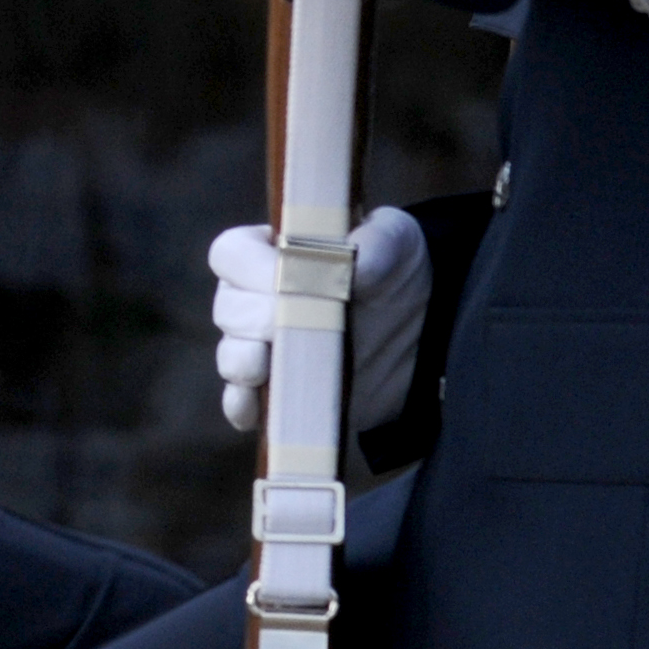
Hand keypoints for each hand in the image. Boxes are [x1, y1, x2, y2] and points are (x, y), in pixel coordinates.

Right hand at [210, 208, 428, 435]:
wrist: (421, 336)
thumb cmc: (396, 273)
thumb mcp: (397, 241)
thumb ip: (375, 241)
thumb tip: (349, 262)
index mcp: (272, 253)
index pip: (232, 254)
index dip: (249, 268)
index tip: (285, 280)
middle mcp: (256, 300)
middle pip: (226, 307)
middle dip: (252, 320)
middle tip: (287, 327)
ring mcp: (264, 351)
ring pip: (230, 356)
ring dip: (244, 362)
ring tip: (267, 366)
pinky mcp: (277, 395)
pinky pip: (239, 404)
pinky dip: (243, 406)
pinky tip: (259, 407)